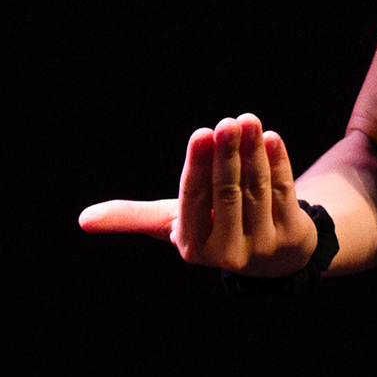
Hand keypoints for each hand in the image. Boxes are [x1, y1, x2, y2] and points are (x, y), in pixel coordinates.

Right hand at [78, 114, 319, 274]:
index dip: (198, 166)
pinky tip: (268, 137)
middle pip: (228, 195)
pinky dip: (277, 163)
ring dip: (253, 153)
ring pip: (258, 190)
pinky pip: (284, 192)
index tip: (201, 133)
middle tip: (227, 122)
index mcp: (194, 248)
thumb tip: (82, 220)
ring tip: (247, 120)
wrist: (272, 256)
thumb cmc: (211, 229)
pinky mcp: (293, 236)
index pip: (194, 201)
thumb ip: (132, 218)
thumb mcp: (172, 224)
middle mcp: (229, 253)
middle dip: (227, 156)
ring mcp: (264, 246)